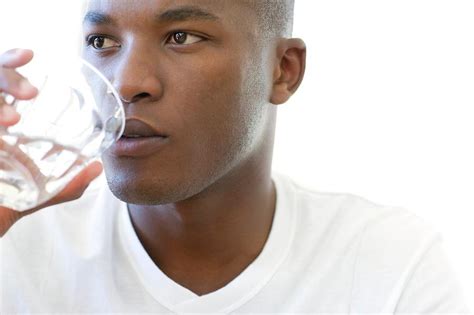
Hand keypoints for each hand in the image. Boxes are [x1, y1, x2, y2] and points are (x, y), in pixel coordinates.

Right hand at [0, 49, 103, 236]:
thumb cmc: (8, 203)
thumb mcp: (41, 192)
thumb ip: (68, 183)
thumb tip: (97, 169)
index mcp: (1, 121)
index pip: (2, 80)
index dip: (10, 61)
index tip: (30, 54)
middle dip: (5, 75)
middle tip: (30, 93)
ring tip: (12, 119)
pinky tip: (2, 128)